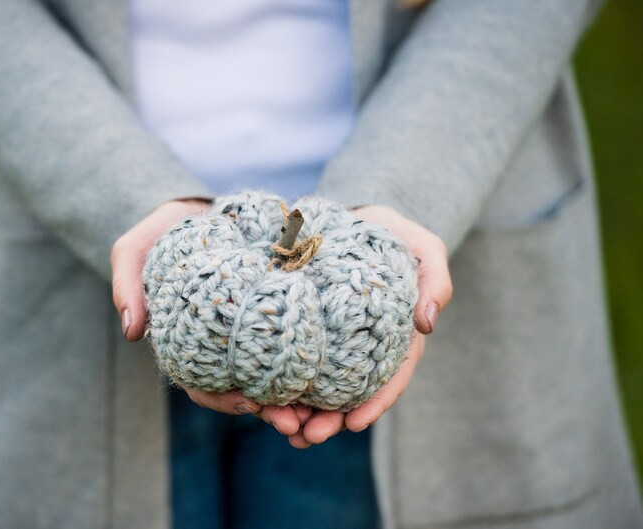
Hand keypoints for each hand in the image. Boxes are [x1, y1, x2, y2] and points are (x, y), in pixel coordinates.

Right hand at [109, 198, 301, 434]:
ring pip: (273, 377)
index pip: (202, 385)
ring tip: (317, 410)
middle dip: (268, 410)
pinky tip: (330, 375)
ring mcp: (251, 332)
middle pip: (244, 390)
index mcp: (188, 344)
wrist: (202, 208)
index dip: (223, 400)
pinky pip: (294, 345)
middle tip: (294, 421)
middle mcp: (221, 346)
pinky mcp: (276, 313)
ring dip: (294, 399)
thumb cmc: (165, 232)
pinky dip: (309, 364)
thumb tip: (132, 332)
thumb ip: (127, 283)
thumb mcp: (135, 248)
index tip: (248, 404)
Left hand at [288, 205, 452, 448]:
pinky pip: (295, 359)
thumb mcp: (424, 248)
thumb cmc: (393, 234)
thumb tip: (428, 323)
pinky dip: (282, 382)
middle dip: (330, 419)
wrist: (354, 217)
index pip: (389, 378)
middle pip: (350, 392)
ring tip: (283, 429)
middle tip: (307, 436)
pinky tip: (264, 400)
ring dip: (303, 412)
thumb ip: (435, 279)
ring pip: (320, 384)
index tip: (352, 425)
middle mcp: (363, 345)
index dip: (374, 404)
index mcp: (395, 336)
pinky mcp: (308, 327)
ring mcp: (334, 339)